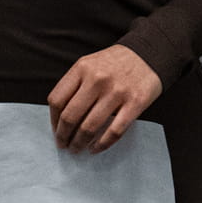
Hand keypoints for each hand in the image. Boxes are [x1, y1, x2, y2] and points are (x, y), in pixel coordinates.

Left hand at [47, 46, 162, 153]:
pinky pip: (114, 131)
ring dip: (79, 143)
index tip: (56, 130)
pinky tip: (95, 148)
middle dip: (63, 136)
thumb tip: (59, 117)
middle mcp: (97, 79)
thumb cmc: (115, 63)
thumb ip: (74, 85)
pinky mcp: (135, 103)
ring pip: (90, 127)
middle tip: (64, 145)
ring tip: (77, 148)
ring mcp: (117, 92)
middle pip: (70, 116)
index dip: (53, 120)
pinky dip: (102, 144)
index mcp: (82, 68)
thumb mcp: (89, 64)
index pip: (57, 100)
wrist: (148, 54)